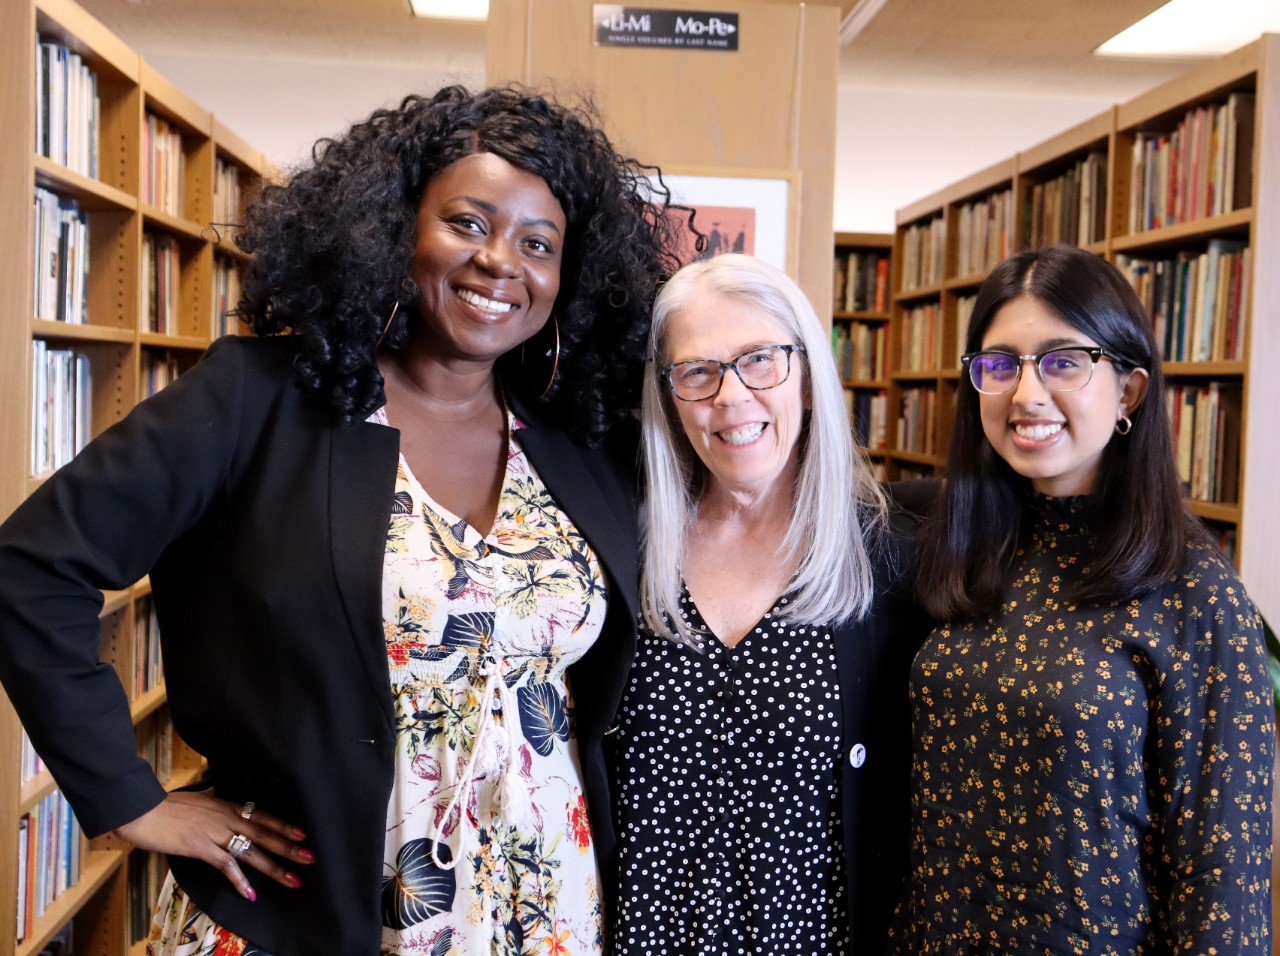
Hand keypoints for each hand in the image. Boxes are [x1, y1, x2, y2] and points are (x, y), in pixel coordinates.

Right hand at [113, 790, 313, 901]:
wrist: (143, 810)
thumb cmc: (167, 804)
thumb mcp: (196, 796)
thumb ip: (210, 794)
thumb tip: (216, 788)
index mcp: (227, 805)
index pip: (263, 816)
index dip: (284, 825)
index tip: (303, 834)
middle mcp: (227, 818)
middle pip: (264, 834)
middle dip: (289, 847)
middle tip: (310, 857)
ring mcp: (215, 833)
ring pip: (252, 852)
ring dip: (274, 868)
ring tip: (292, 880)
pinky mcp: (201, 848)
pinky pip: (226, 865)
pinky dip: (239, 881)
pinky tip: (251, 894)